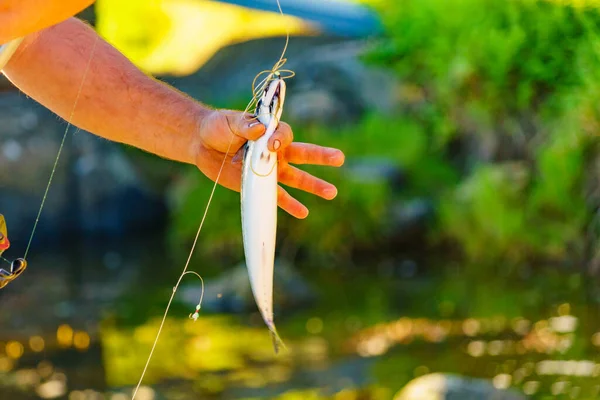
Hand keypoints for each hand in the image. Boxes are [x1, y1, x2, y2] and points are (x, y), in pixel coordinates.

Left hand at [194, 109, 344, 218]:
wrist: (202, 144)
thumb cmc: (217, 127)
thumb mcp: (228, 122)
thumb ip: (245, 125)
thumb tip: (260, 129)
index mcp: (269, 132)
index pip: (285, 134)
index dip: (281, 138)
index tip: (272, 144)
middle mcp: (275, 151)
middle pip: (303, 154)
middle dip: (321, 157)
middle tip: (340, 158)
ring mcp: (270, 170)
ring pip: (297, 178)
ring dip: (314, 185)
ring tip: (332, 193)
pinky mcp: (260, 186)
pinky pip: (278, 198)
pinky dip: (291, 205)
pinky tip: (304, 213)